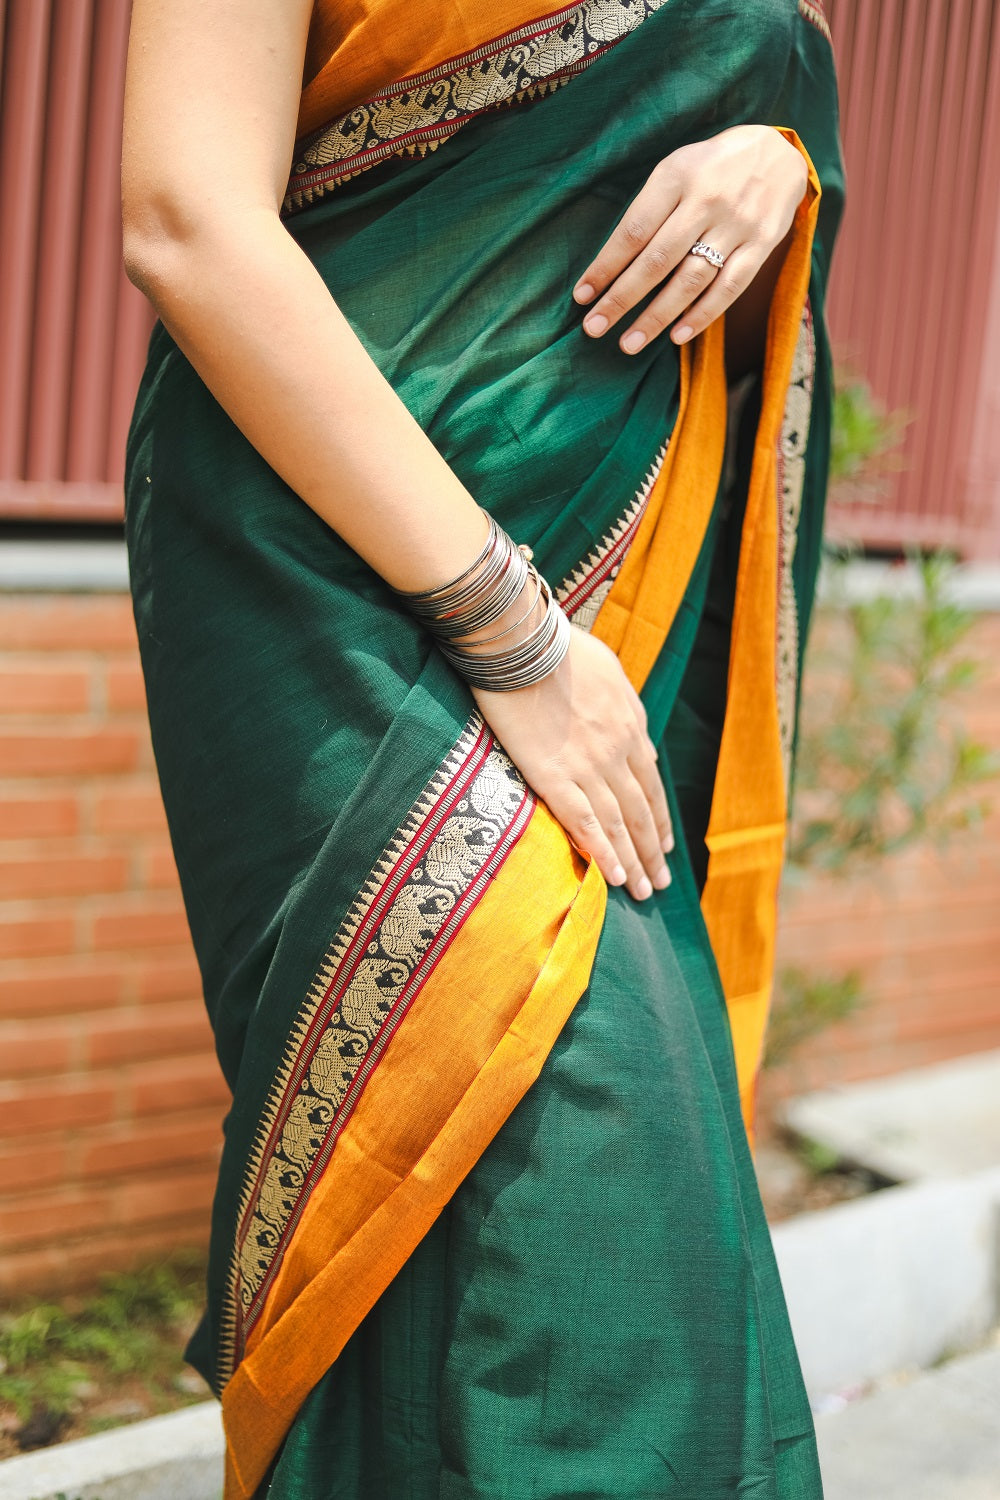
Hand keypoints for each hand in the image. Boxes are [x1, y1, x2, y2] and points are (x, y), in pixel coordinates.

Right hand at [472, 626, 673, 900]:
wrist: (523, 643)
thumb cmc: (559, 646)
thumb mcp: (610, 671)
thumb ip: (627, 709)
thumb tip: (641, 743)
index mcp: (630, 726)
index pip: (651, 783)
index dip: (659, 818)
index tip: (664, 843)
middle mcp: (617, 751)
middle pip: (641, 812)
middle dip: (653, 850)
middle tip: (661, 882)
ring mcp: (588, 767)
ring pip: (618, 825)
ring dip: (635, 861)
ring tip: (644, 892)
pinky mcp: (554, 777)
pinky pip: (585, 824)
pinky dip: (604, 854)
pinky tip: (616, 878)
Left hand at [573, 124, 808, 352]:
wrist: (778, 153)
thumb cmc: (710, 169)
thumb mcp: (676, 170)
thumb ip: (649, 210)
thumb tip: (612, 267)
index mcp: (676, 176)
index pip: (633, 230)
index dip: (605, 266)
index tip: (582, 296)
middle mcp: (706, 199)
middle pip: (657, 260)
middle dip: (621, 299)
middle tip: (594, 328)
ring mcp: (737, 224)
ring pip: (691, 279)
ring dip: (657, 316)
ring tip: (629, 343)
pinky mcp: (762, 243)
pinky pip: (729, 287)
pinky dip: (702, 315)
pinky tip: (676, 336)